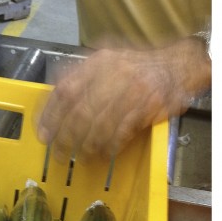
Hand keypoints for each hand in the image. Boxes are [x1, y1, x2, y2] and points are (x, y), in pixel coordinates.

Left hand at [37, 39, 210, 163]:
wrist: (178, 64)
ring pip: (101, 125)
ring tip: (81, 158)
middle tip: (59, 154)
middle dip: (65, 138)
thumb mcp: (106, 62)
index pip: (65, 90)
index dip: (50, 116)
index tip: (43, 135)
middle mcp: (114, 73)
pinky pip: (123, 131)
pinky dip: (111, 146)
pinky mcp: (149, 105)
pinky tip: (104, 153)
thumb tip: (51, 108)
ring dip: (87, 147)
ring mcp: (133, 89)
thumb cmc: (135, 68)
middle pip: (80, 112)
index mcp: (98, 62)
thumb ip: (81, 79)